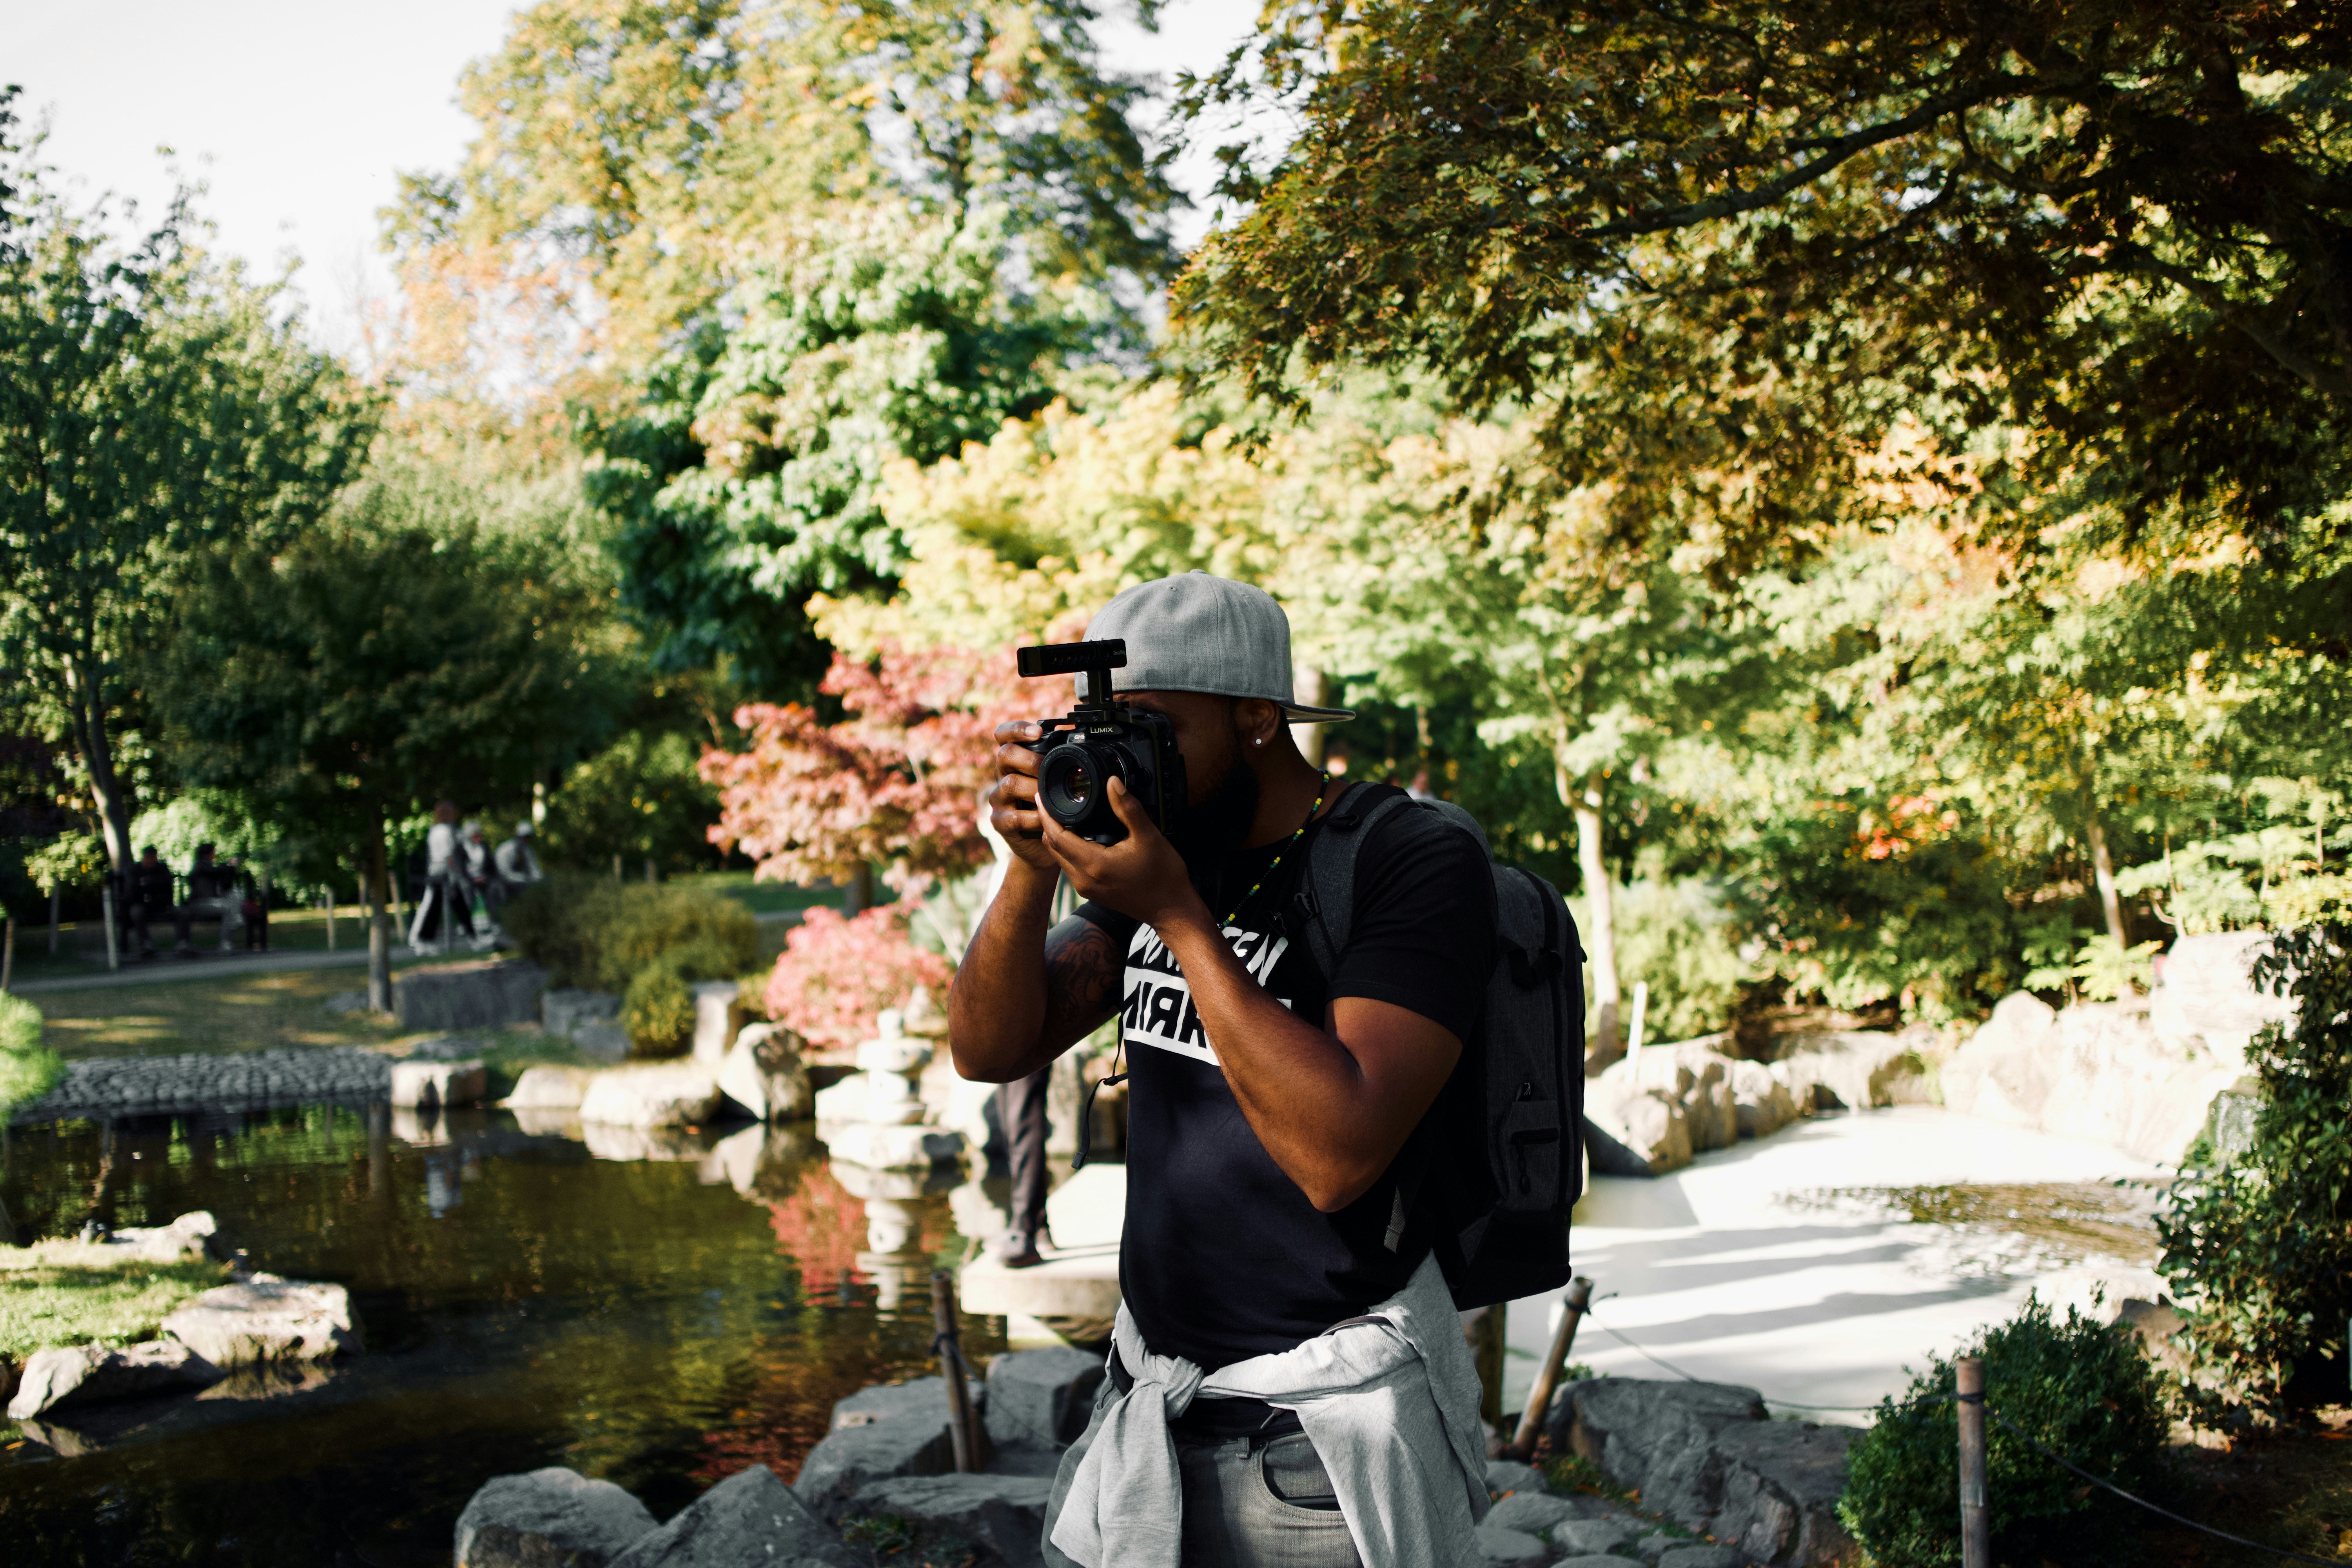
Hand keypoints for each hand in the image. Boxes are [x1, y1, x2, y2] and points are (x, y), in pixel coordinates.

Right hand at [987, 720, 1058, 872]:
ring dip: (1034, 789)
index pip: (1004, 735)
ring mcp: (998, 799)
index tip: (1038, 732)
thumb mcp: (1055, 783)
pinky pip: (1014, 816)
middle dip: (1029, 758)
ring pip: (1009, 784)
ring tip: (1050, 797)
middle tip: (1047, 768)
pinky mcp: (999, 821)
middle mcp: (1003, 775)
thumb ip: (1058, 764)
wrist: (1043, 845)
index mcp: (1015, 761)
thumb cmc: (1051, 808)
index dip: (1017, 729)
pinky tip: (1046, 821)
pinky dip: (1034, 818)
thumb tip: (1080, 743)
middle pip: (1005, 754)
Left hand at [1041, 777, 1208, 934]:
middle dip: (1047, 823)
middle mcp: (1084, 879)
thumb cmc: (1163, 876)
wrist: (1171, 909)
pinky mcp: (1091, 892)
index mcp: (1094, 865)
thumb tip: (1112, 783)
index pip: (1056, 836)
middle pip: (1053, 847)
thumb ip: (1128, 808)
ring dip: (1057, 837)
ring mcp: (1086, 888)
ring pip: (1060, 858)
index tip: (1041, 796)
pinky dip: (1068, 850)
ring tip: (1060, 815)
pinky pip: (1070, 867)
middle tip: (1048, 801)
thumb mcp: (1148, 836)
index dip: (1046, 815)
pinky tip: (1077, 836)